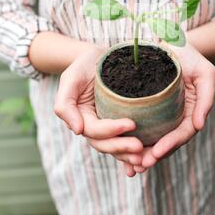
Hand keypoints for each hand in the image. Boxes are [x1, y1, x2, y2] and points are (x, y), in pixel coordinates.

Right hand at [54, 43, 143, 165]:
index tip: (131, 123)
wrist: (98, 58)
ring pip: (116, 147)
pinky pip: (127, 139)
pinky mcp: (121, 122)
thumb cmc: (82, 66)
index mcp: (81, 119)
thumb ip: (65, 105)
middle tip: (139, 148)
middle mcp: (95, 126)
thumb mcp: (70, 80)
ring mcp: (108, 126)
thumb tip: (77, 131)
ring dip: (129, 155)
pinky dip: (134, 150)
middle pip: (105, 144)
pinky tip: (149, 155)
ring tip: (146, 157)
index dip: (111, 130)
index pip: (95, 130)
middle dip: (122, 147)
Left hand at [124, 42, 214, 176]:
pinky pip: (142, 126)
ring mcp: (163, 114)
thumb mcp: (205, 73)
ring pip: (154, 138)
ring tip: (131, 166)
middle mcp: (177, 116)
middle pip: (167, 141)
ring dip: (143, 153)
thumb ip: (206, 98)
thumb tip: (200, 126)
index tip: (156, 152)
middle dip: (155, 155)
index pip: (183, 133)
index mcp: (192, 111)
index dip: (171, 144)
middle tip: (140, 165)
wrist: (172, 41)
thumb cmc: (191, 56)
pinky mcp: (148, 108)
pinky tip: (121, 148)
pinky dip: (134, 139)